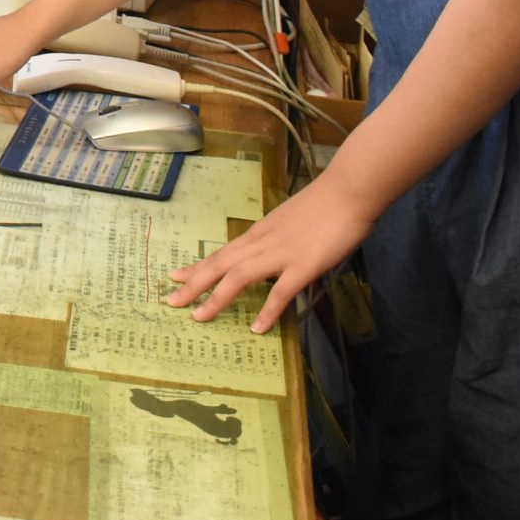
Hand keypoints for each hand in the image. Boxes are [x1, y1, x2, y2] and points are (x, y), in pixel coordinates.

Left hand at [164, 175, 378, 332]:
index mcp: (259, 233)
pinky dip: (267, 311)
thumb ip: (279, 241)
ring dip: (216, 298)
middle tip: (171, 302)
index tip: (176, 276)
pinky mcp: (304, 265)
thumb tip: (275, 259)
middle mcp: (262, 242)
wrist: (348, 191)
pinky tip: (257, 328)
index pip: (222, 252)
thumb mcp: (291, 223)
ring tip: (199, 317)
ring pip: (239, 276)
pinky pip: (281, 292)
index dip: (198, 267)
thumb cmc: (324, 205)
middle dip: (193, 284)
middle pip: (220, 264)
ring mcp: (281, 254)